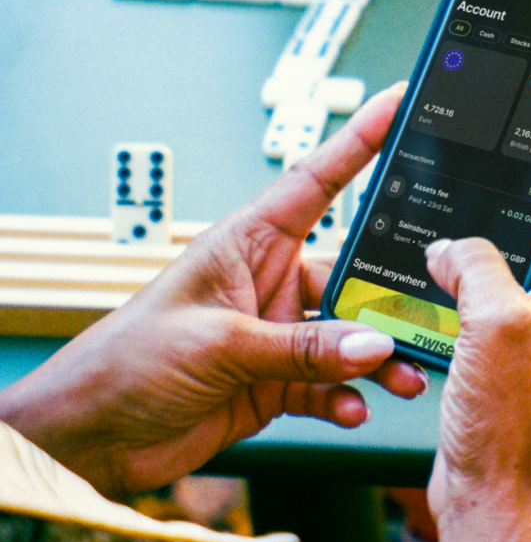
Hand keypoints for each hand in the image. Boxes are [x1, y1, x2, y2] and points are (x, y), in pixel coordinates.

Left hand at [0, 84, 425, 498]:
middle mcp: (269, 281)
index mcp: (248, 243)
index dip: (360, 140)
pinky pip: (329, 383)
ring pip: (348, 337)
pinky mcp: (277, 380)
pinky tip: (353, 408)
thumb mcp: (218, 342)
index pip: (317, 181)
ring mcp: (276, 333)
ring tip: (402, 377)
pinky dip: (346, 397)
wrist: (91, 436)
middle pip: (351, 273)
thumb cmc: (127, 361)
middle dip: (390, 296)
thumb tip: (372, 345)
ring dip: (377, 359)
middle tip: (427, 312)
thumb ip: (301, 346)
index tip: (401, 106)